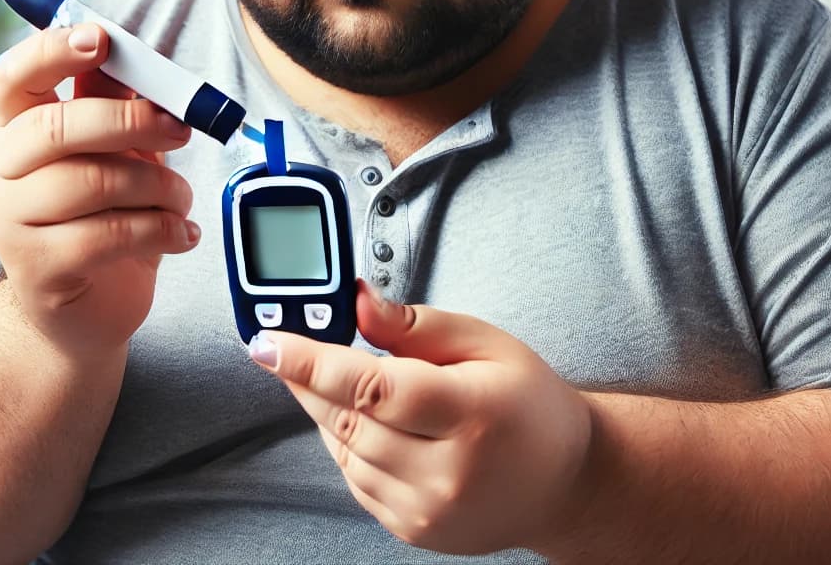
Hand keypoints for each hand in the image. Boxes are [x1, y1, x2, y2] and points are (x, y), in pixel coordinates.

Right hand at [0, 23, 197, 358]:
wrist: (86, 311)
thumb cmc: (103, 218)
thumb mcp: (112, 153)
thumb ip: (115, 103)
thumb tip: (137, 54)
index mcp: (15, 132)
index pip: (14, 78)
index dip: (50, 50)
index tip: (100, 38)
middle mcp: (2, 173)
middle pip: (56, 128)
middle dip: (131, 121)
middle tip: (183, 126)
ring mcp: (13, 225)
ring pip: (93, 182)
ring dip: (159, 185)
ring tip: (181, 198)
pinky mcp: (40, 271)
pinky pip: (109, 235)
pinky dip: (161, 229)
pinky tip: (182, 233)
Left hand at [248, 281, 593, 555]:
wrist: (563, 481)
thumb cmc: (527, 403)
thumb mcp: (484, 343)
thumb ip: (413, 324)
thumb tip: (357, 301)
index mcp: (471, 414)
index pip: (375, 388)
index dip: (313, 363)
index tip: (267, 342)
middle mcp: (447, 472)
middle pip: (348, 419)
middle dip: (308, 378)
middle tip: (283, 343)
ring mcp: (427, 510)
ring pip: (343, 450)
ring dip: (328, 411)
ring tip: (346, 380)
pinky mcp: (412, 530)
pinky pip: (355, 478)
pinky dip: (349, 444)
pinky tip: (371, 421)